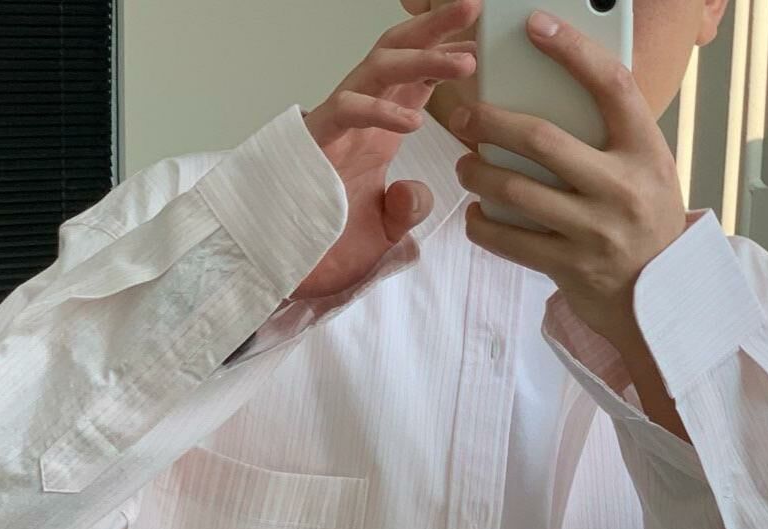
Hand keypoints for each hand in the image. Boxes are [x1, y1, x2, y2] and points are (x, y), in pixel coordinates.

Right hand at [294, 0, 479, 300]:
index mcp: (379, 126)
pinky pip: (350, 109)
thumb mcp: (382, 229)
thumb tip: (418, 193)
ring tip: (466, 61)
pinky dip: (382, 111)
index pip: (416, 76)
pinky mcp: (318, 139)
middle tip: (476, 8)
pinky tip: (414, 120)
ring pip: (381, 68)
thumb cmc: (326, 241)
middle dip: (436, 27)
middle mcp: (360, 114)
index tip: (484, 40)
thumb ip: (407, 209)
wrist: (283, 264)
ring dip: (424, 59)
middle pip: (399, 51)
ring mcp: (338, 123)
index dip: (447, 53)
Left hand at [449, 10, 685, 354]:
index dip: (573, 50)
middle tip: (466, 118)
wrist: (661, 298)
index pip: (611, 84)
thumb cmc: (647, 222)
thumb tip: (555, 94)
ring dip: (478, 175)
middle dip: (491, 123)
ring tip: (467, 168)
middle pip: (542, 139)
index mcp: (645, 152)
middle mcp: (622, 188)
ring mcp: (594, 231)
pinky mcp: (570, 267)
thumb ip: (612, 137)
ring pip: (516, 190)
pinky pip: (510, 241)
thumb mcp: (648, 170)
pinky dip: (483, 225)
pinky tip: (475, 214)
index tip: (536, 25)